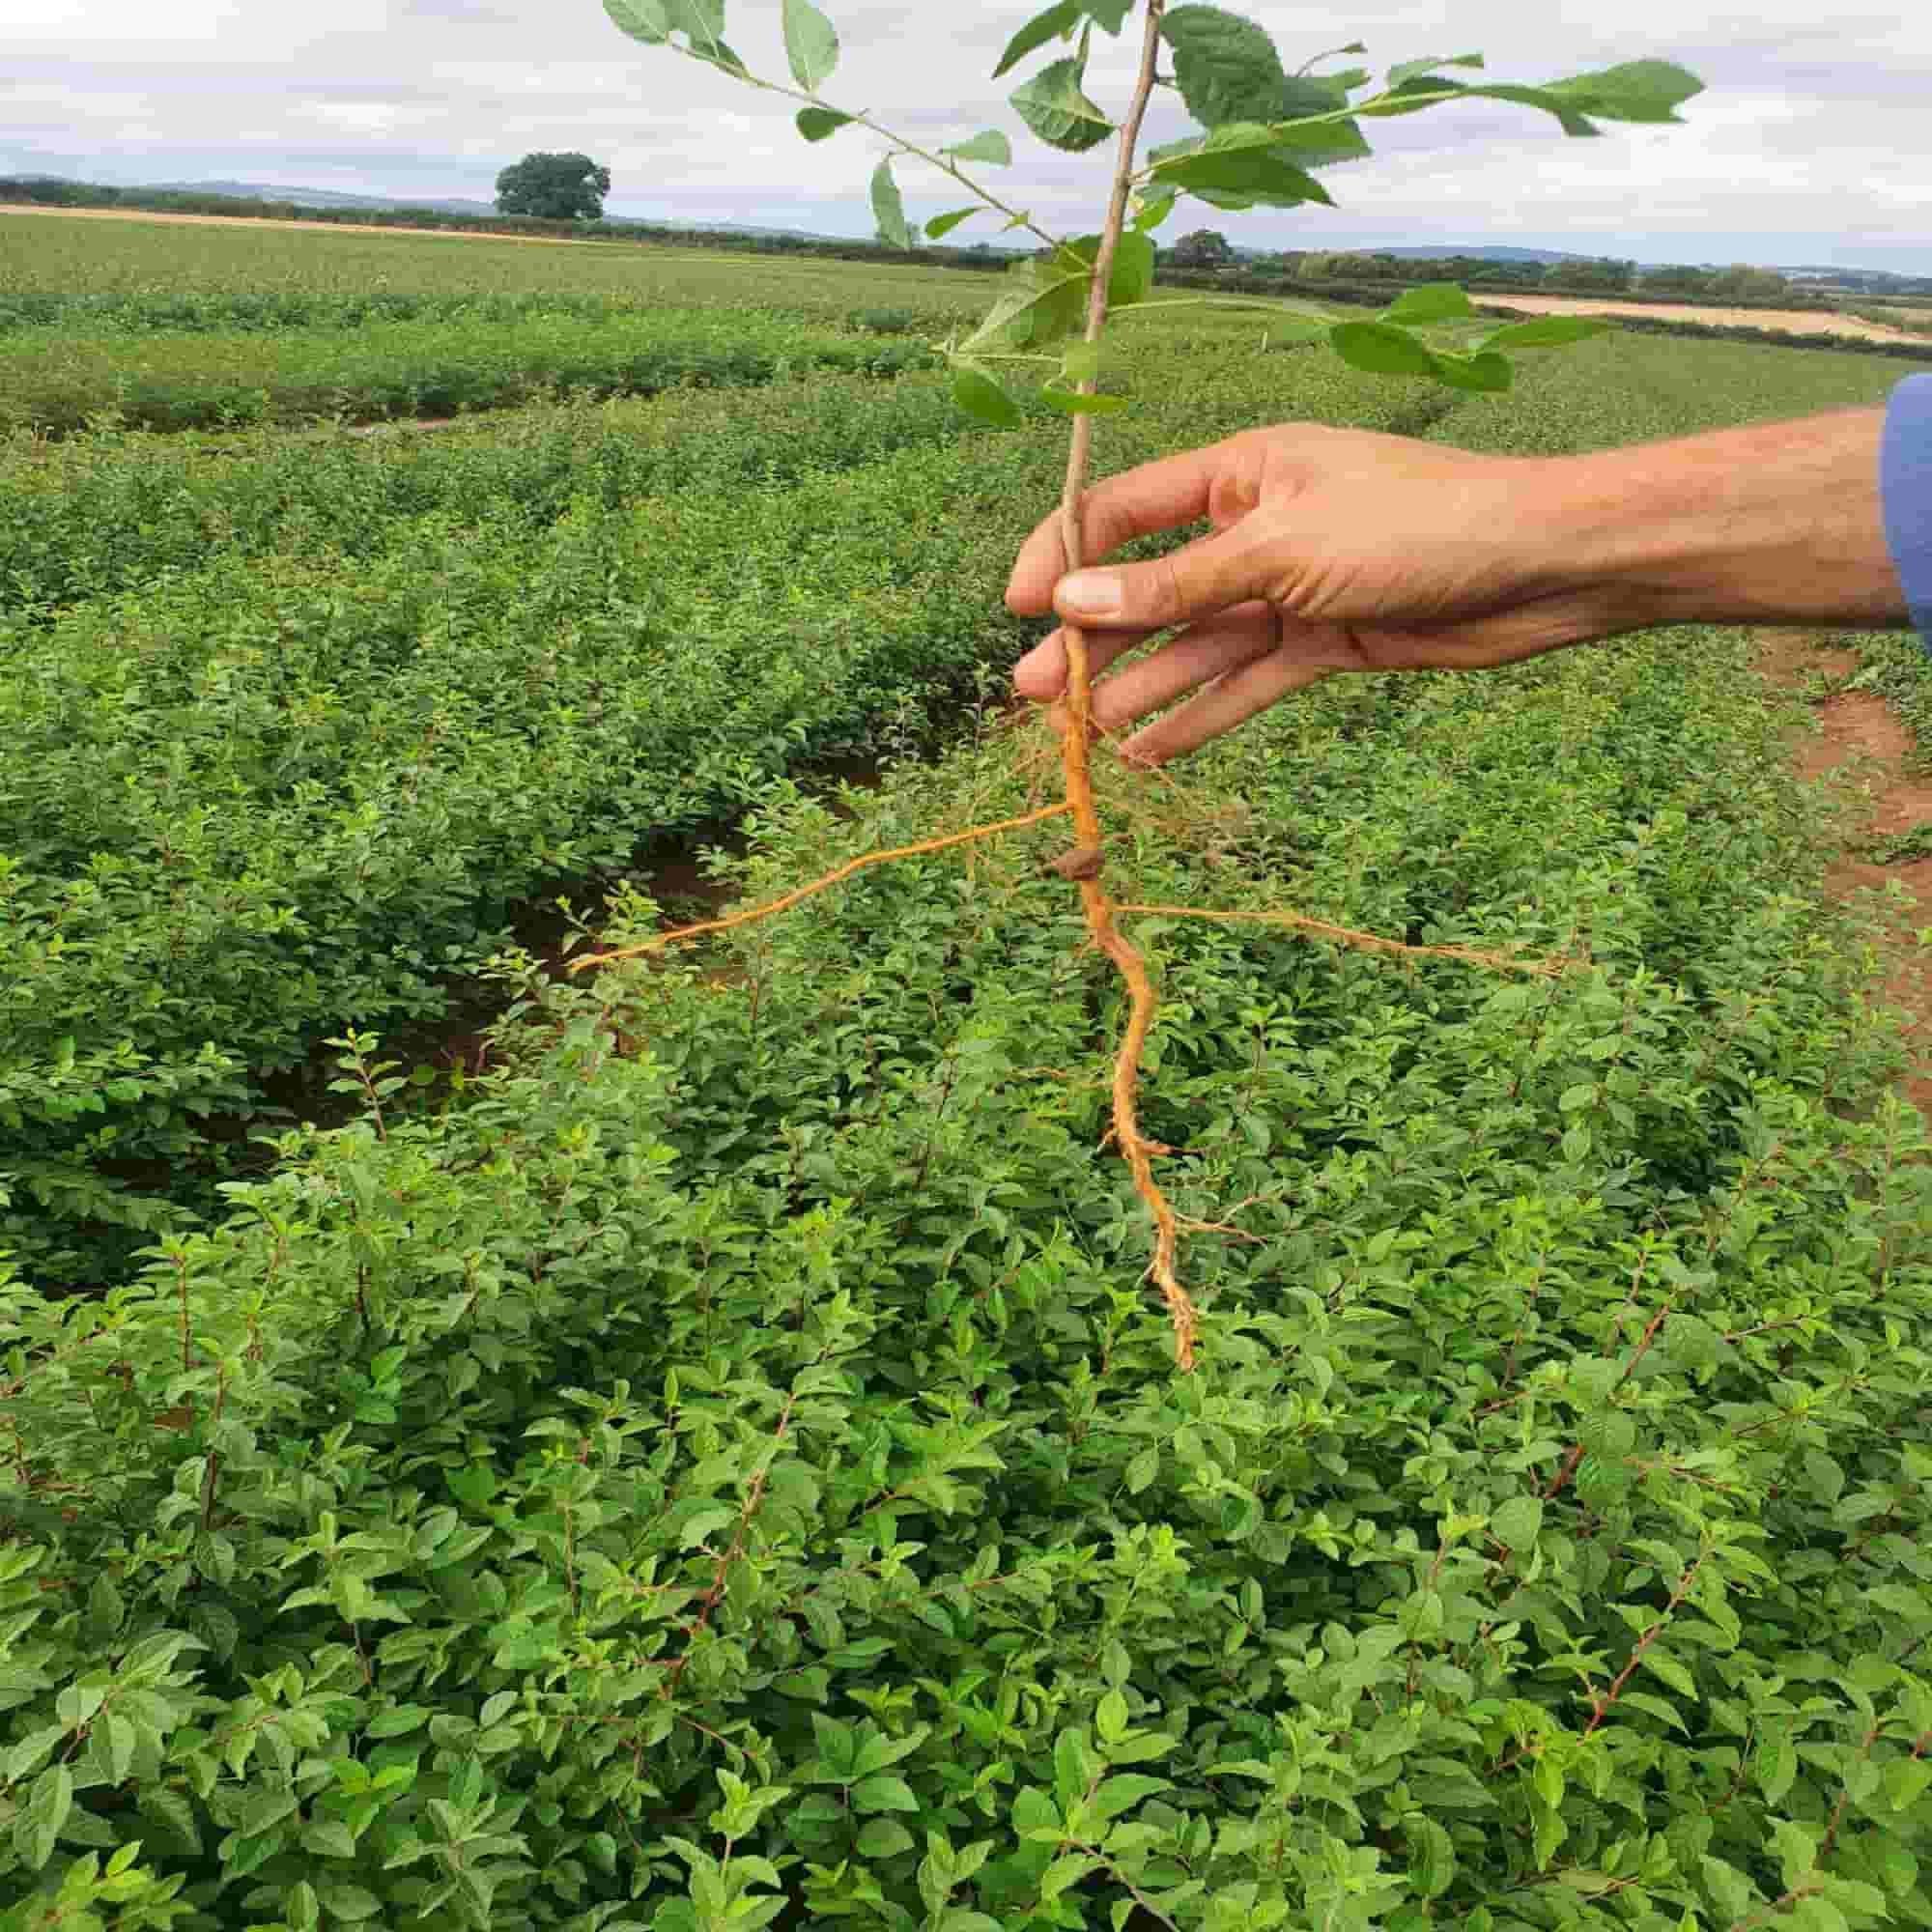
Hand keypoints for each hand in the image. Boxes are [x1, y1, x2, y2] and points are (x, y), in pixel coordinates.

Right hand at [1004, 422, 1637, 764]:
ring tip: (1080, 736)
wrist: (1539, 567)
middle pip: (1155, 586)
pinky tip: (1152, 753)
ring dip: (1140, 687)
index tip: (1017, 607)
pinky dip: (1204, 716)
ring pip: (1198, 643)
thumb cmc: (1417, 525)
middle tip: (1034, 694)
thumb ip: (1177, 585)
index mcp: (1243, 472)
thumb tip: (1070, 600)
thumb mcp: (1280, 551)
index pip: (1127, 511)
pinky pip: (1248, 682)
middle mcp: (1259, 526)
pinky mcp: (1325, 640)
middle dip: (1095, 639)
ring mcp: (1291, 587)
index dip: (1065, 554)